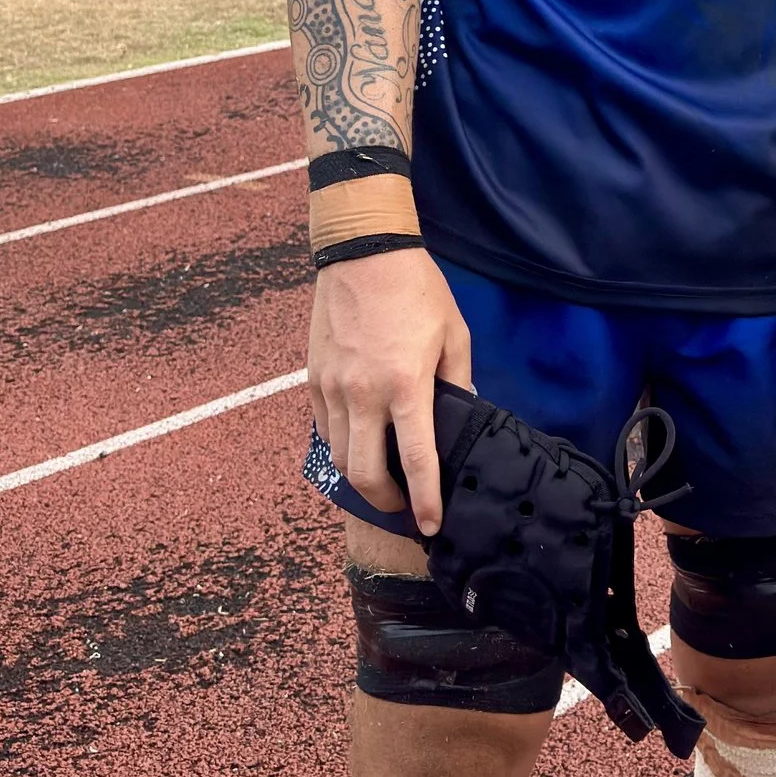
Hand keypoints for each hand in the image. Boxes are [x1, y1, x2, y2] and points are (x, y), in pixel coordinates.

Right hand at [306, 249, 471, 533]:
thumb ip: (458, 383)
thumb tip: (462, 417)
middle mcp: (363, 393)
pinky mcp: (313, 379)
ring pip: (338, 457)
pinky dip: (342, 447)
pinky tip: (360, 443)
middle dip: (386, 502)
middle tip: (404, 505)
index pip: (415, 459)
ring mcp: (332, 388)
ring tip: (384, 479)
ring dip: (361, 478)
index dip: (425, 500)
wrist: (363, 251)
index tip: (431, 525)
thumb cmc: (417, 290)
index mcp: (405, 384)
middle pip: (364, 474)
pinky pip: (324, 430)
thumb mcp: (454, 334)